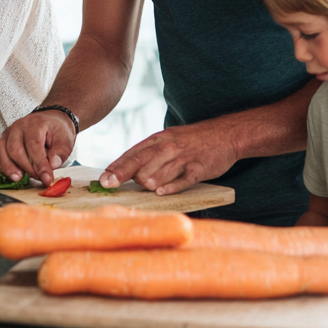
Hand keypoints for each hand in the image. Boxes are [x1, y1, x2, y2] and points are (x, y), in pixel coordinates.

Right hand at [0, 111, 75, 186]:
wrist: (49, 121)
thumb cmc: (55, 130)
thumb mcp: (65, 139)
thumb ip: (60, 153)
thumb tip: (53, 165)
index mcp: (34, 124)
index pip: (34, 146)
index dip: (39, 165)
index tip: (47, 179)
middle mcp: (18, 127)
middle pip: (15, 149)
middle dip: (26, 168)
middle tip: (38, 178)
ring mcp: (8, 133)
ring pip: (0, 150)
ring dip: (8, 167)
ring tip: (18, 178)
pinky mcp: (3, 140)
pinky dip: (0, 165)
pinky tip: (9, 173)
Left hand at [99, 118, 238, 195]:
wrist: (224, 134)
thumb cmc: (191, 141)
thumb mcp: (167, 139)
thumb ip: (149, 153)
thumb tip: (126, 170)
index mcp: (157, 140)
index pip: (132, 154)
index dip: (116, 167)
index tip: (103, 179)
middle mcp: (167, 147)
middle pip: (139, 163)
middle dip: (122, 175)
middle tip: (111, 186)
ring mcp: (183, 158)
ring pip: (158, 173)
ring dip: (147, 183)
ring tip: (146, 188)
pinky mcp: (199, 168)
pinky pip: (181, 180)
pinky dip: (170, 187)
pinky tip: (160, 192)